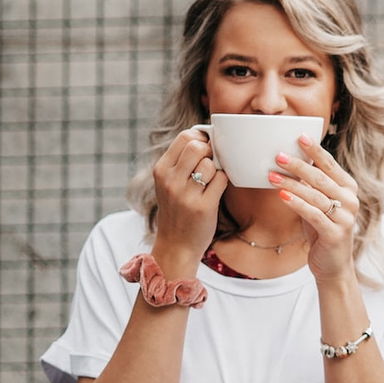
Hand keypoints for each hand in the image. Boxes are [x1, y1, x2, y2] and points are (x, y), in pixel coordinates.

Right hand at [151, 128, 228, 263]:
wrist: (175, 245)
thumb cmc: (177, 210)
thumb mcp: (168, 183)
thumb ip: (181, 161)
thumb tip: (205, 137)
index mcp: (161, 170)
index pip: (184, 137)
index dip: (200, 137)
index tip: (206, 147)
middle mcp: (170, 180)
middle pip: (197, 146)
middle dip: (209, 151)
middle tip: (211, 163)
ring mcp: (186, 194)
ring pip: (210, 163)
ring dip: (216, 170)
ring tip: (210, 182)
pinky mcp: (203, 207)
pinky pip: (221, 180)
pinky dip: (223, 182)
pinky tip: (216, 191)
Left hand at [268, 135, 360, 282]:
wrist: (333, 265)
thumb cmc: (323, 230)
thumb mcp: (319, 204)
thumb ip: (311, 185)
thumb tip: (291, 160)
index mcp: (348, 188)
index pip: (330, 164)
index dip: (314, 150)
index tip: (298, 136)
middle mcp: (351, 200)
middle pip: (321, 178)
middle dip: (298, 165)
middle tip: (277, 155)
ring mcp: (345, 218)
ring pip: (315, 195)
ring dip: (291, 183)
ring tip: (271, 176)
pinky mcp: (335, 233)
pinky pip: (313, 214)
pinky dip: (296, 203)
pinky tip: (281, 195)